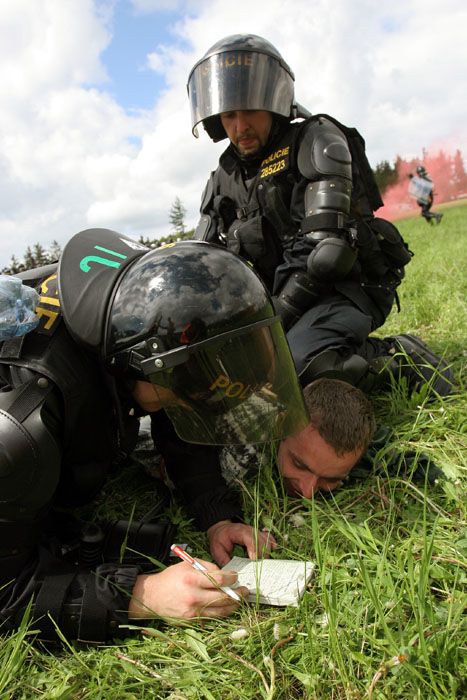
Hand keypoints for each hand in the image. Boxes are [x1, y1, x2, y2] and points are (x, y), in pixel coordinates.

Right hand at [128, 560, 247, 619]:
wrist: (152, 596)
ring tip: (240, 600)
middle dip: (238, 594)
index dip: (232, 578)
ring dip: (233, 606)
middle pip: (223, 597)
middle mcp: (194, 596)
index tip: (236, 576)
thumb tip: (223, 573)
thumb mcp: (187, 565)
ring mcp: (193, 611)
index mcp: (192, 579)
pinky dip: (221, 612)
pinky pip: (212, 617)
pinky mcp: (192, 620)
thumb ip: (206, 567)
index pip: (220, 579)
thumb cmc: (171, 578)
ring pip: (221, 611)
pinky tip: (227, 607)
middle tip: (245, 591)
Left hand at [207, 520, 276, 566]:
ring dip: (266, 553)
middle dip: (261, 555)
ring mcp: (256, 532)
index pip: (251, 539)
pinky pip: (269, 540)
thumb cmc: (219, 538)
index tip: (254, 560)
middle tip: (257, 567)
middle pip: (262, 541)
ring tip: (261, 565)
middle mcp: (250, 530)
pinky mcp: (259, 535)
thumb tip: (232, 574)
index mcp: (239, 531)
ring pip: (267, 541)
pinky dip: (271, 547)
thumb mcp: (217, 550)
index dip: (254, 549)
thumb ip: (224, 561)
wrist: (221, 528)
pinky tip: (268, 556)